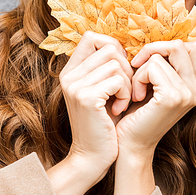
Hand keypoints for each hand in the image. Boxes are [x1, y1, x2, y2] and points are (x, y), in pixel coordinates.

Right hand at [59, 31, 132, 179]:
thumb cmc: (104, 124)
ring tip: (121, 101)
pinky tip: (118, 109)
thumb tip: (125, 46)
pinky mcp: (86, 98)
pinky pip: (118, 80)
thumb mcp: (102, 91)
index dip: (113, 48)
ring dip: (127, 83)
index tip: (120, 71)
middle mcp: (68, 75)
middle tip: (124, 91)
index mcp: (70, 71)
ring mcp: (75, 86)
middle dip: (125, 67)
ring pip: (116, 63)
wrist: (92, 157)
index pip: (92, 37)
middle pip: (109, 47)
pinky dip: (125, 94)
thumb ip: (106, 69)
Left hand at [115, 40, 195, 156]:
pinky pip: (153, 66)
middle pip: (182, 44)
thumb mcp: (153, 84)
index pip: (190, 46)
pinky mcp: (173, 97)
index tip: (144, 62)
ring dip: (142, 67)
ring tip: (136, 88)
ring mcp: (189, 94)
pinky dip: (138, 77)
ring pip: (165, 53)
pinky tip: (134, 96)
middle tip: (136, 68)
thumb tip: (157, 30)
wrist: (128, 144)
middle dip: (153, 49)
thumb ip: (163, 63)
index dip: (164, 47)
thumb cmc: (135, 113)